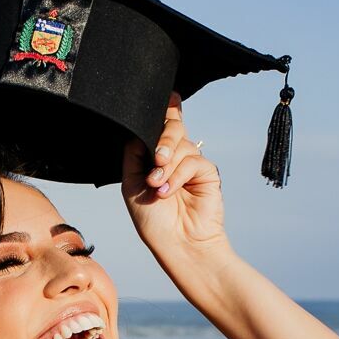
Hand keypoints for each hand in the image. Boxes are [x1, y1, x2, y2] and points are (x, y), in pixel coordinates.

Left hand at [122, 92, 231, 266]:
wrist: (176, 243)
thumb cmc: (153, 220)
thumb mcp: (131, 183)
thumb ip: (134, 154)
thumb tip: (139, 128)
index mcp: (155, 157)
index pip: (161, 126)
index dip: (166, 109)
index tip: (169, 95)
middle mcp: (174, 157)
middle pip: (171, 127)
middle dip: (162, 139)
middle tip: (156, 161)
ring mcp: (191, 164)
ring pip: (180, 143)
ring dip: (165, 165)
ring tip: (157, 186)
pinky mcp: (207, 172)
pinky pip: (192, 160)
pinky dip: (178, 175)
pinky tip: (168, 191)